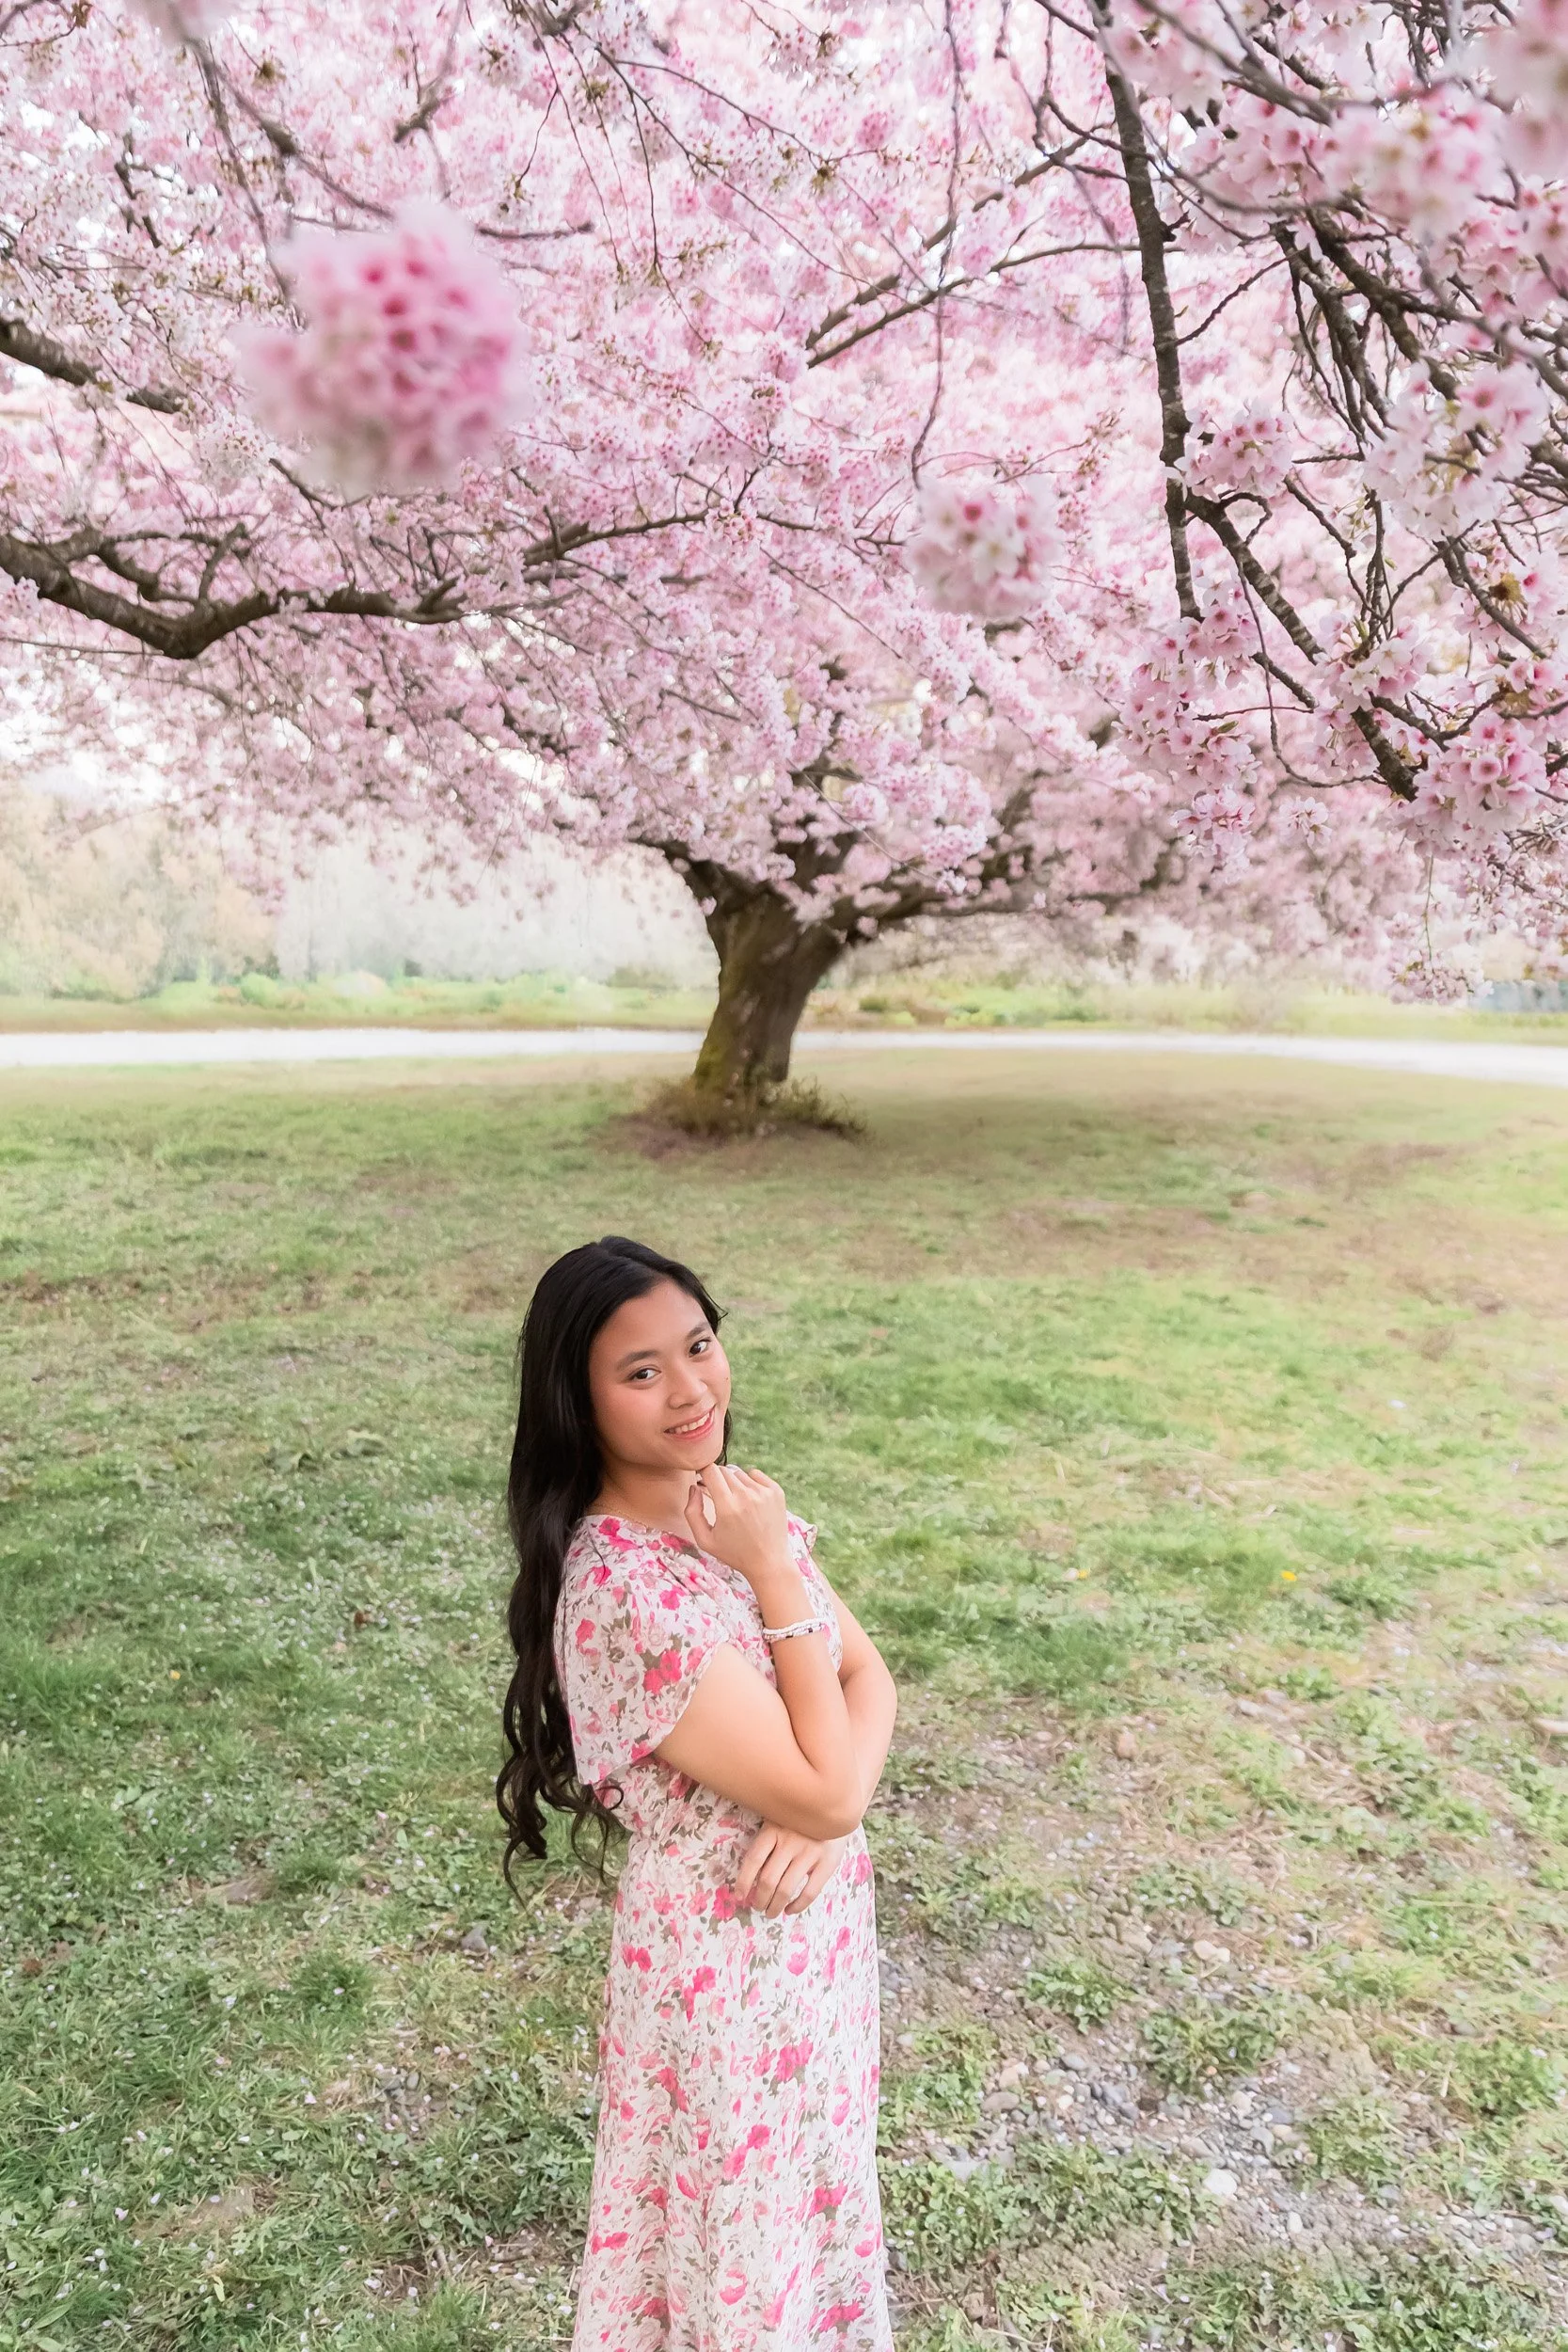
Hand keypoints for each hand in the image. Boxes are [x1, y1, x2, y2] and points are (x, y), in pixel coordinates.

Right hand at [683, 1462, 791, 1589]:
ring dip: (733, 1483)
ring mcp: (764, 1492)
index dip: (702, 1473)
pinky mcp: (776, 1491)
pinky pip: (755, 1475)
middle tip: (717, 1496)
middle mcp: (747, 1496)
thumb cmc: (734, 1553)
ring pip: (739, 1473)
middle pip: (724, 1470)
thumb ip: (692, 1512)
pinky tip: (749, 1500)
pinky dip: (749, 1482)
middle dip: (716, 1479)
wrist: (769, 1562)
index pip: (710, 1470)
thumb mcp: (705, 1540)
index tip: (702, 1481)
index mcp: (727, 1507)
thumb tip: (694, 1487)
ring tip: (735, 1503)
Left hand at [734, 1821, 848, 1918]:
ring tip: (770, 1912)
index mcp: (773, 1828)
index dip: (743, 1881)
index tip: (739, 1896)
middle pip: (768, 1879)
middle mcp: (790, 1841)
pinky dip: (797, 1906)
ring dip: (774, 1906)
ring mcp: (809, 1852)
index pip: (753, 1859)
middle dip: (759, 1899)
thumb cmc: (801, 1816)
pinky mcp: (827, 1862)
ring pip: (786, 1889)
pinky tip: (790, 1910)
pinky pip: (810, 1892)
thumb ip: (768, 1838)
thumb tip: (750, 1873)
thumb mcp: (780, 1817)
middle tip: (757, 1907)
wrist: (838, 1804)